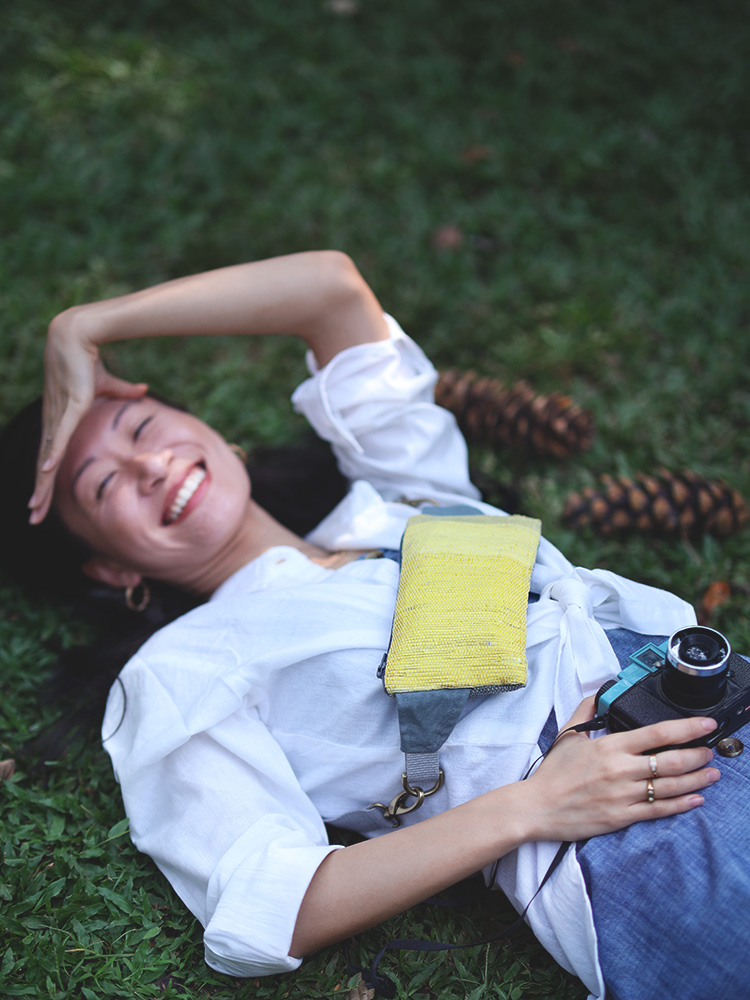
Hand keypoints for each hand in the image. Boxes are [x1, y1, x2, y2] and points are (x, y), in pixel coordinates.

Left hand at [28, 309, 146, 523]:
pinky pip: (57, 439)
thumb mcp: (108, 383)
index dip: (45, 481)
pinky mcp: (67, 408)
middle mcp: (53, 423)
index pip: (51, 457)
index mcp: (60, 421)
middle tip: (33, 517)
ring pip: (47, 459)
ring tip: (34, 508)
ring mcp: (58, 416)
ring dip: (40, 485)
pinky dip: (51, 456)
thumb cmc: (88, 358)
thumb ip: (123, 391)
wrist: (78, 335)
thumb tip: (143, 391)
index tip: (40, 501)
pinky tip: (43, 474)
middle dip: (38, 494)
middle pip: (44, 466)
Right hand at [522, 698, 719, 842]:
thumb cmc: (554, 773)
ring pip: (671, 786)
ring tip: (712, 772)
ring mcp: (624, 795)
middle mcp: (621, 770)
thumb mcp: (569, 735)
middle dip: (698, 755)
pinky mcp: (624, 816)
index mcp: (610, 746)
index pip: (657, 733)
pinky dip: (682, 804)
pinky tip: (696, 798)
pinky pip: (660, 810)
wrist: (538, 806)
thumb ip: (587, 711)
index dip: (688, 728)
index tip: (706, 724)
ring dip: (697, 779)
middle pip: (672, 761)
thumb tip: (599, 691)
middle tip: (711, 750)